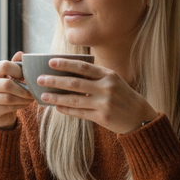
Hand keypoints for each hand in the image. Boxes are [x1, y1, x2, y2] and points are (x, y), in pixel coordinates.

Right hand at [0, 51, 34, 128]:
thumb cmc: (5, 90)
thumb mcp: (9, 76)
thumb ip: (15, 65)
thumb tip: (21, 53)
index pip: (4, 66)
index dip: (19, 71)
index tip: (28, 77)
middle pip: (7, 84)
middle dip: (24, 89)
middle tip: (33, 91)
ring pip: (8, 98)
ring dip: (23, 98)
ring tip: (31, 98)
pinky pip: (8, 107)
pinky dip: (20, 105)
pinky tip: (25, 103)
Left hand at [37, 58, 158, 134]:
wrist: (139, 117)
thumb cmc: (122, 96)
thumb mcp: (113, 81)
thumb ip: (95, 77)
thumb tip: (68, 73)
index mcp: (108, 75)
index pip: (83, 67)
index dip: (66, 64)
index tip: (51, 62)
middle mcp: (106, 88)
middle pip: (75, 83)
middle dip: (55, 81)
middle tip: (40, 79)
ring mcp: (104, 103)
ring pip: (74, 99)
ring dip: (57, 97)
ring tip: (44, 95)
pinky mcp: (102, 117)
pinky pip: (80, 113)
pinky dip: (67, 109)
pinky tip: (57, 107)